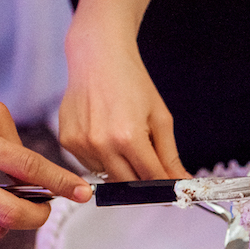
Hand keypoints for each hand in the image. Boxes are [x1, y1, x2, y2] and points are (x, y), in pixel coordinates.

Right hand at [59, 30, 190, 181]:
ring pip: (108, 176)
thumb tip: (182, 181)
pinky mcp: (67, 141)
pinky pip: (90, 165)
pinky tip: (106, 136)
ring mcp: (81, 144)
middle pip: (129, 184)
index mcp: (128, 137)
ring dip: (121, 169)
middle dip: (144, 180)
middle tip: (151, 166)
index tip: (171, 191)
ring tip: (124, 140)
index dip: (164, 187)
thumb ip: (169, 155)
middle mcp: (101, 144)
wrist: (98, 57)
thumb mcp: (159, 118)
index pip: (151, 178)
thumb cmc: (130, 81)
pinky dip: (103, 159)